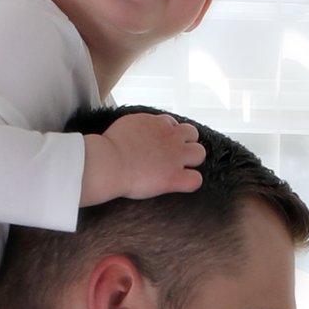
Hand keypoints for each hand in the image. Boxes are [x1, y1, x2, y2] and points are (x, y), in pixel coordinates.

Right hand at [79, 114, 205, 207]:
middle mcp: (170, 137)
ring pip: (199, 153)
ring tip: (178, 169)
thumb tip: (136, 133)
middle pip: (192, 133)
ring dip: (192, 160)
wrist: (108, 162)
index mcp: (157, 123)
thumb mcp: (126, 125)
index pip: (172, 123)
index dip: (168, 134)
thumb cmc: (108, 147)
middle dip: (185, 143)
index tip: (159, 144)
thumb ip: (138, 127)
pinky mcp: (174, 177)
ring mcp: (175, 157)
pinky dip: (191, 182)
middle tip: (173, 156)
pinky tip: (180, 184)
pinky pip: (196, 180)